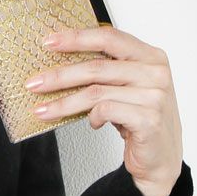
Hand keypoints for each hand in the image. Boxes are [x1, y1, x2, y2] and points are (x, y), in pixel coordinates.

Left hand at [24, 26, 183, 195]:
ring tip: (44, 110)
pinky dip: (92, 117)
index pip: (109, 37)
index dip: (76, 38)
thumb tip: (61, 60)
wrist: (162, 158)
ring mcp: (155, 95)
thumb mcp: (126, 86)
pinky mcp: (149, 119)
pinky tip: (91, 122)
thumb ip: (106, 69)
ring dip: (64, 102)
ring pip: (96, 92)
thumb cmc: (140, 118)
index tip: (49, 42)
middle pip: (97, 67)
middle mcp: (155, 72)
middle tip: (34, 83)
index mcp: (150, 56)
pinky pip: (106, 111)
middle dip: (60, 76)